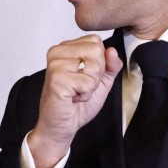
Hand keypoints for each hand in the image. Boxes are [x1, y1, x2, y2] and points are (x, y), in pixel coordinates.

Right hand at [28, 35, 122, 167]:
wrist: (61, 126)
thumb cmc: (77, 104)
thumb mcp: (100, 81)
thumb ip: (110, 65)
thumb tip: (112, 51)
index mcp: (65, 48)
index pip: (96, 41)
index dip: (99, 62)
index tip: (85, 76)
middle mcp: (57, 52)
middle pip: (96, 51)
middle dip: (96, 74)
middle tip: (80, 86)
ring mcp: (55, 65)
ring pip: (94, 66)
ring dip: (90, 85)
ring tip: (76, 92)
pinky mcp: (56, 79)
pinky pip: (87, 82)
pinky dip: (85, 94)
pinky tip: (73, 98)